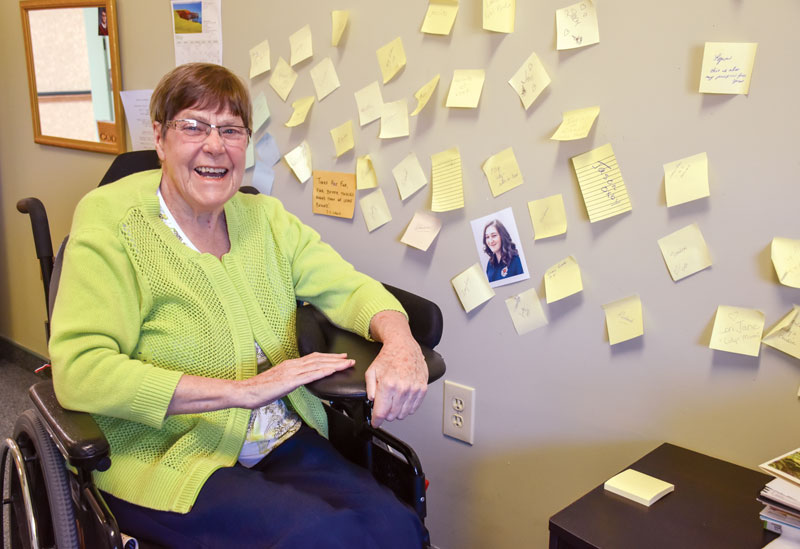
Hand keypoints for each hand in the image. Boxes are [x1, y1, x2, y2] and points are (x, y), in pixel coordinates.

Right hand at [242, 352, 353, 407]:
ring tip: (347, 363)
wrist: (246, 392)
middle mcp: (292, 365)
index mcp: (290, 365)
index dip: (328, 357)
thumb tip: (298, 381)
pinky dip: (322, 372)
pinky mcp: (290, 381)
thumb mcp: (279, 382)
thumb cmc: (259, 390)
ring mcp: (291, 372)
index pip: (313, 358)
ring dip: (334, 364)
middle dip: (336, 358)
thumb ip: (290, 380)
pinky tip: (332, 370)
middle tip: (350, 358)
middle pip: (318, 359)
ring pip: (317, 365)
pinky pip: (309, 376)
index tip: (340, 357)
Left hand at [365, 311, 427, 426]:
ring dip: (396, 411)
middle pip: (392, 415)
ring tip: (393, 400)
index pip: (381, 413)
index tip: (375, 423)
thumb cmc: (388, 357)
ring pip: (403, 413)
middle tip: (383, 405)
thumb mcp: (371, 371)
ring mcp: (414, 389)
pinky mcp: (422, 389)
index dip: (376, 421)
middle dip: (385, 413)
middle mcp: (402, 389)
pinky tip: (402, 399)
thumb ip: (369, 389)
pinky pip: (414, 408)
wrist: (403, 345)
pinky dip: (407, 407)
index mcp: (388, 385)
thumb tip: (372, 402)